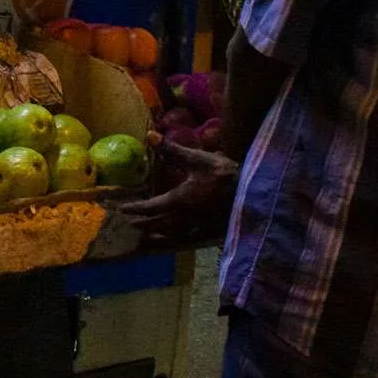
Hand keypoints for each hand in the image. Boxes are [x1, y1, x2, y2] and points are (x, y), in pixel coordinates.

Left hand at [118, 141, 238, 245]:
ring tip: (146, 236)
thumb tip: (150, 136)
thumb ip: (172, 150)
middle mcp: (186, 217)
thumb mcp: (198, 158)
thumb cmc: (224, 174)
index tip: (123, 209)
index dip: (137, 208)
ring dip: (157, 235)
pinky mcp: (210, 232)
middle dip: (144, 223)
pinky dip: (176, 241)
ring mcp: (199, 227)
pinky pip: (188, 240)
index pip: (152, 206)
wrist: (254, 194)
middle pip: (159, 224)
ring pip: (172, 235)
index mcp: (180, 200)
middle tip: (130, 224)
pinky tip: (174, 241)